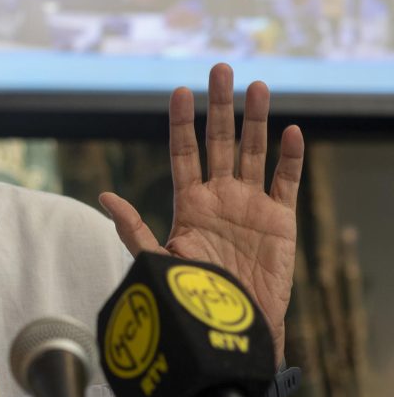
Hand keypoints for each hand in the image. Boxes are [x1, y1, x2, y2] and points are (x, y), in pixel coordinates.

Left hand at [99, 64, 304, 359]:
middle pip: (218, 140)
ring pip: (253, 151)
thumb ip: (133, 228)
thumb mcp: (157, 261)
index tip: (179, 91)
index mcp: (189, 202)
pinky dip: (290, 158)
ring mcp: (250, 205)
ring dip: (256, 119)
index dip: (182, 122)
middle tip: (220, 68)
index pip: (183, 152)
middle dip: (219, 105)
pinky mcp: (279, 220)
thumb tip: (104, 196)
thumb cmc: (190, 298)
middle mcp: (219, 196)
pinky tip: (291, 131)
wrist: (231, 328)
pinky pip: (285, 182)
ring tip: (257, 85)